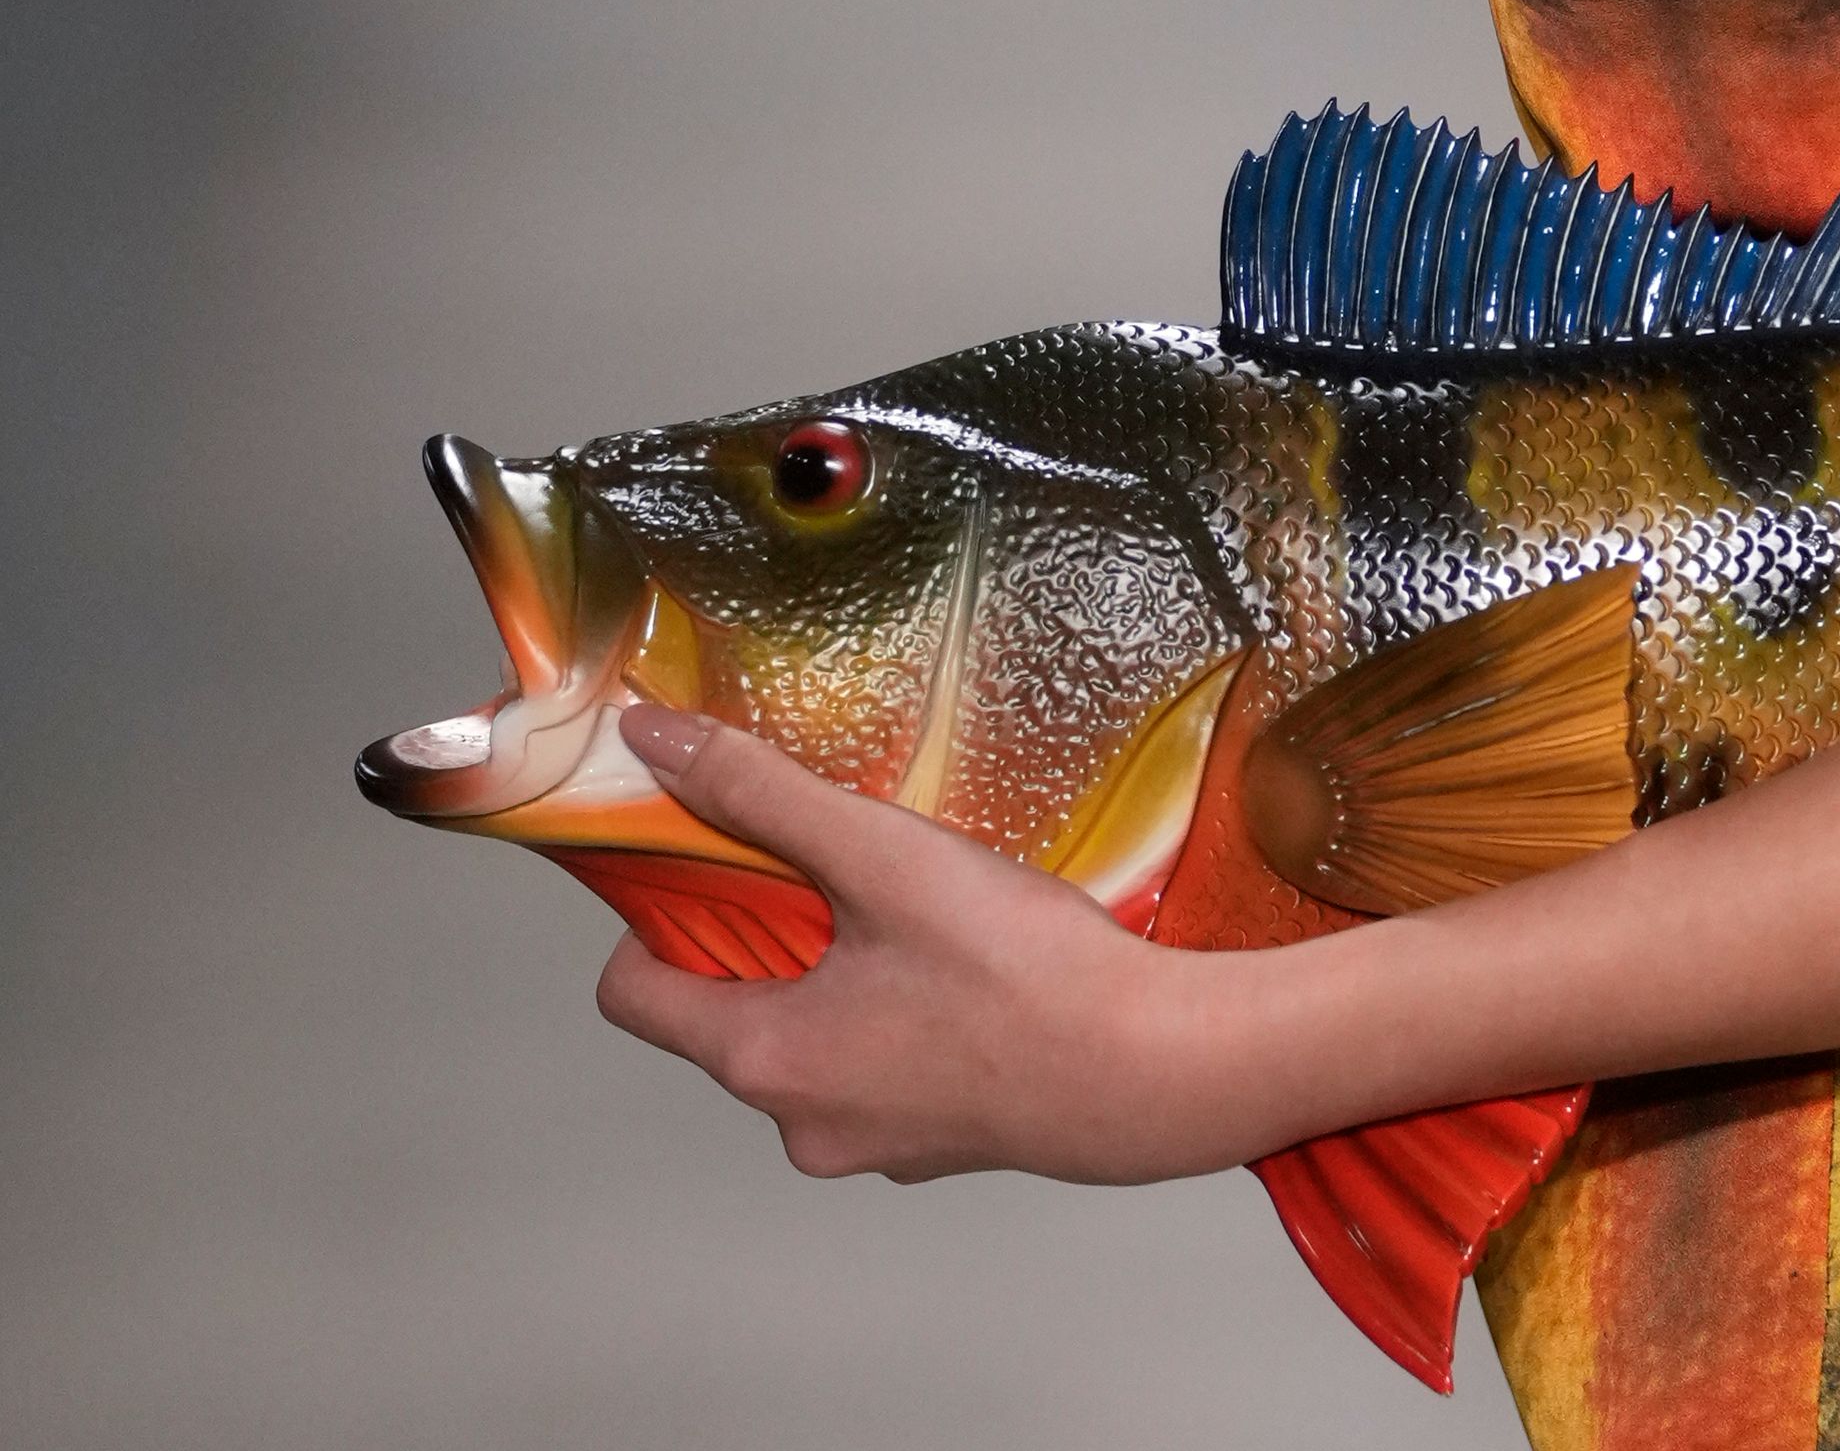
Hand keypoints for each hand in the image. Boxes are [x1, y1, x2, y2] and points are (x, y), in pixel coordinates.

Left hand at [593, 706, 1256, 1184]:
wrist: (1158, 1073)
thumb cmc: (1025, 975)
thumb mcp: (885, 857)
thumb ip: (761, 793)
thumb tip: (654, 741)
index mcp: (764, 1057)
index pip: (630, 995)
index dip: (656, 924)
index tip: (723, 874)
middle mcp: (800, 1123)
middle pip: (727, 1016)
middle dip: (773, 943)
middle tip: (852, 884)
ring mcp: (874, 1147)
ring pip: (815, 1047)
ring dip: (845, 985)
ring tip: (929, 928)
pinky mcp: (942, 1148)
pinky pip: (886, 1075)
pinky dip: (908, 1025)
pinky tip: (977, 981)